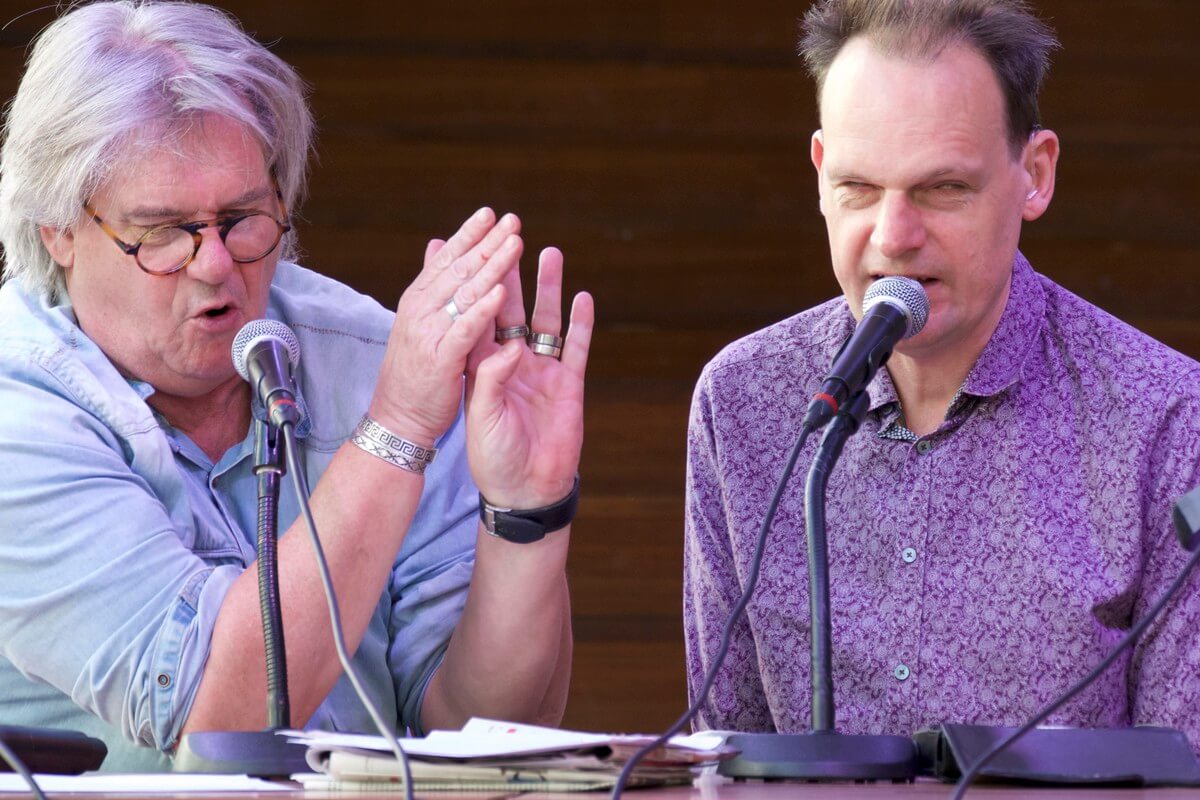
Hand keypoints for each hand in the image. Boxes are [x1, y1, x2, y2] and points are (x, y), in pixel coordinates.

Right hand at [369, 208, 521, 445]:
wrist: (398, 418)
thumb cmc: (414, 372)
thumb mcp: (420, 323)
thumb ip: (434, 287)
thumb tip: (438, 246)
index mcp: (419, 301)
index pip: (447, 260)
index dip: (468, 235)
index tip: (490, 213)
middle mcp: (422, 311)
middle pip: (460, 270)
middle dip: (487, 242)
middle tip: (512, 219)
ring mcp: (430, 334)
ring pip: (465, 293)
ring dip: (492, 266)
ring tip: (515, 243)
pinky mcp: (442, 359)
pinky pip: (466, 330)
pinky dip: (483, 310)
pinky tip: (501, 292)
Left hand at [466, 247, 593, 508]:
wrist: (526, 489)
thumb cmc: (494, 457)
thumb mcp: (482, 417)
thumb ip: (490, 379)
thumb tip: (507, 347)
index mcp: (482, 367)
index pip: (476, 317)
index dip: (472, 285)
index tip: (468, 251)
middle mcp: (511, 361)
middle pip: (509, 308)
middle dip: (509, 273)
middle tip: (510, 236)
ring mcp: (542, 369)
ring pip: (545, 319)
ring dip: (546, 287)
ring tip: (548, 252)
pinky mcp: (569, 383)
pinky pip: (576, 346)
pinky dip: (581, 322)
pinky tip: (583, 296)